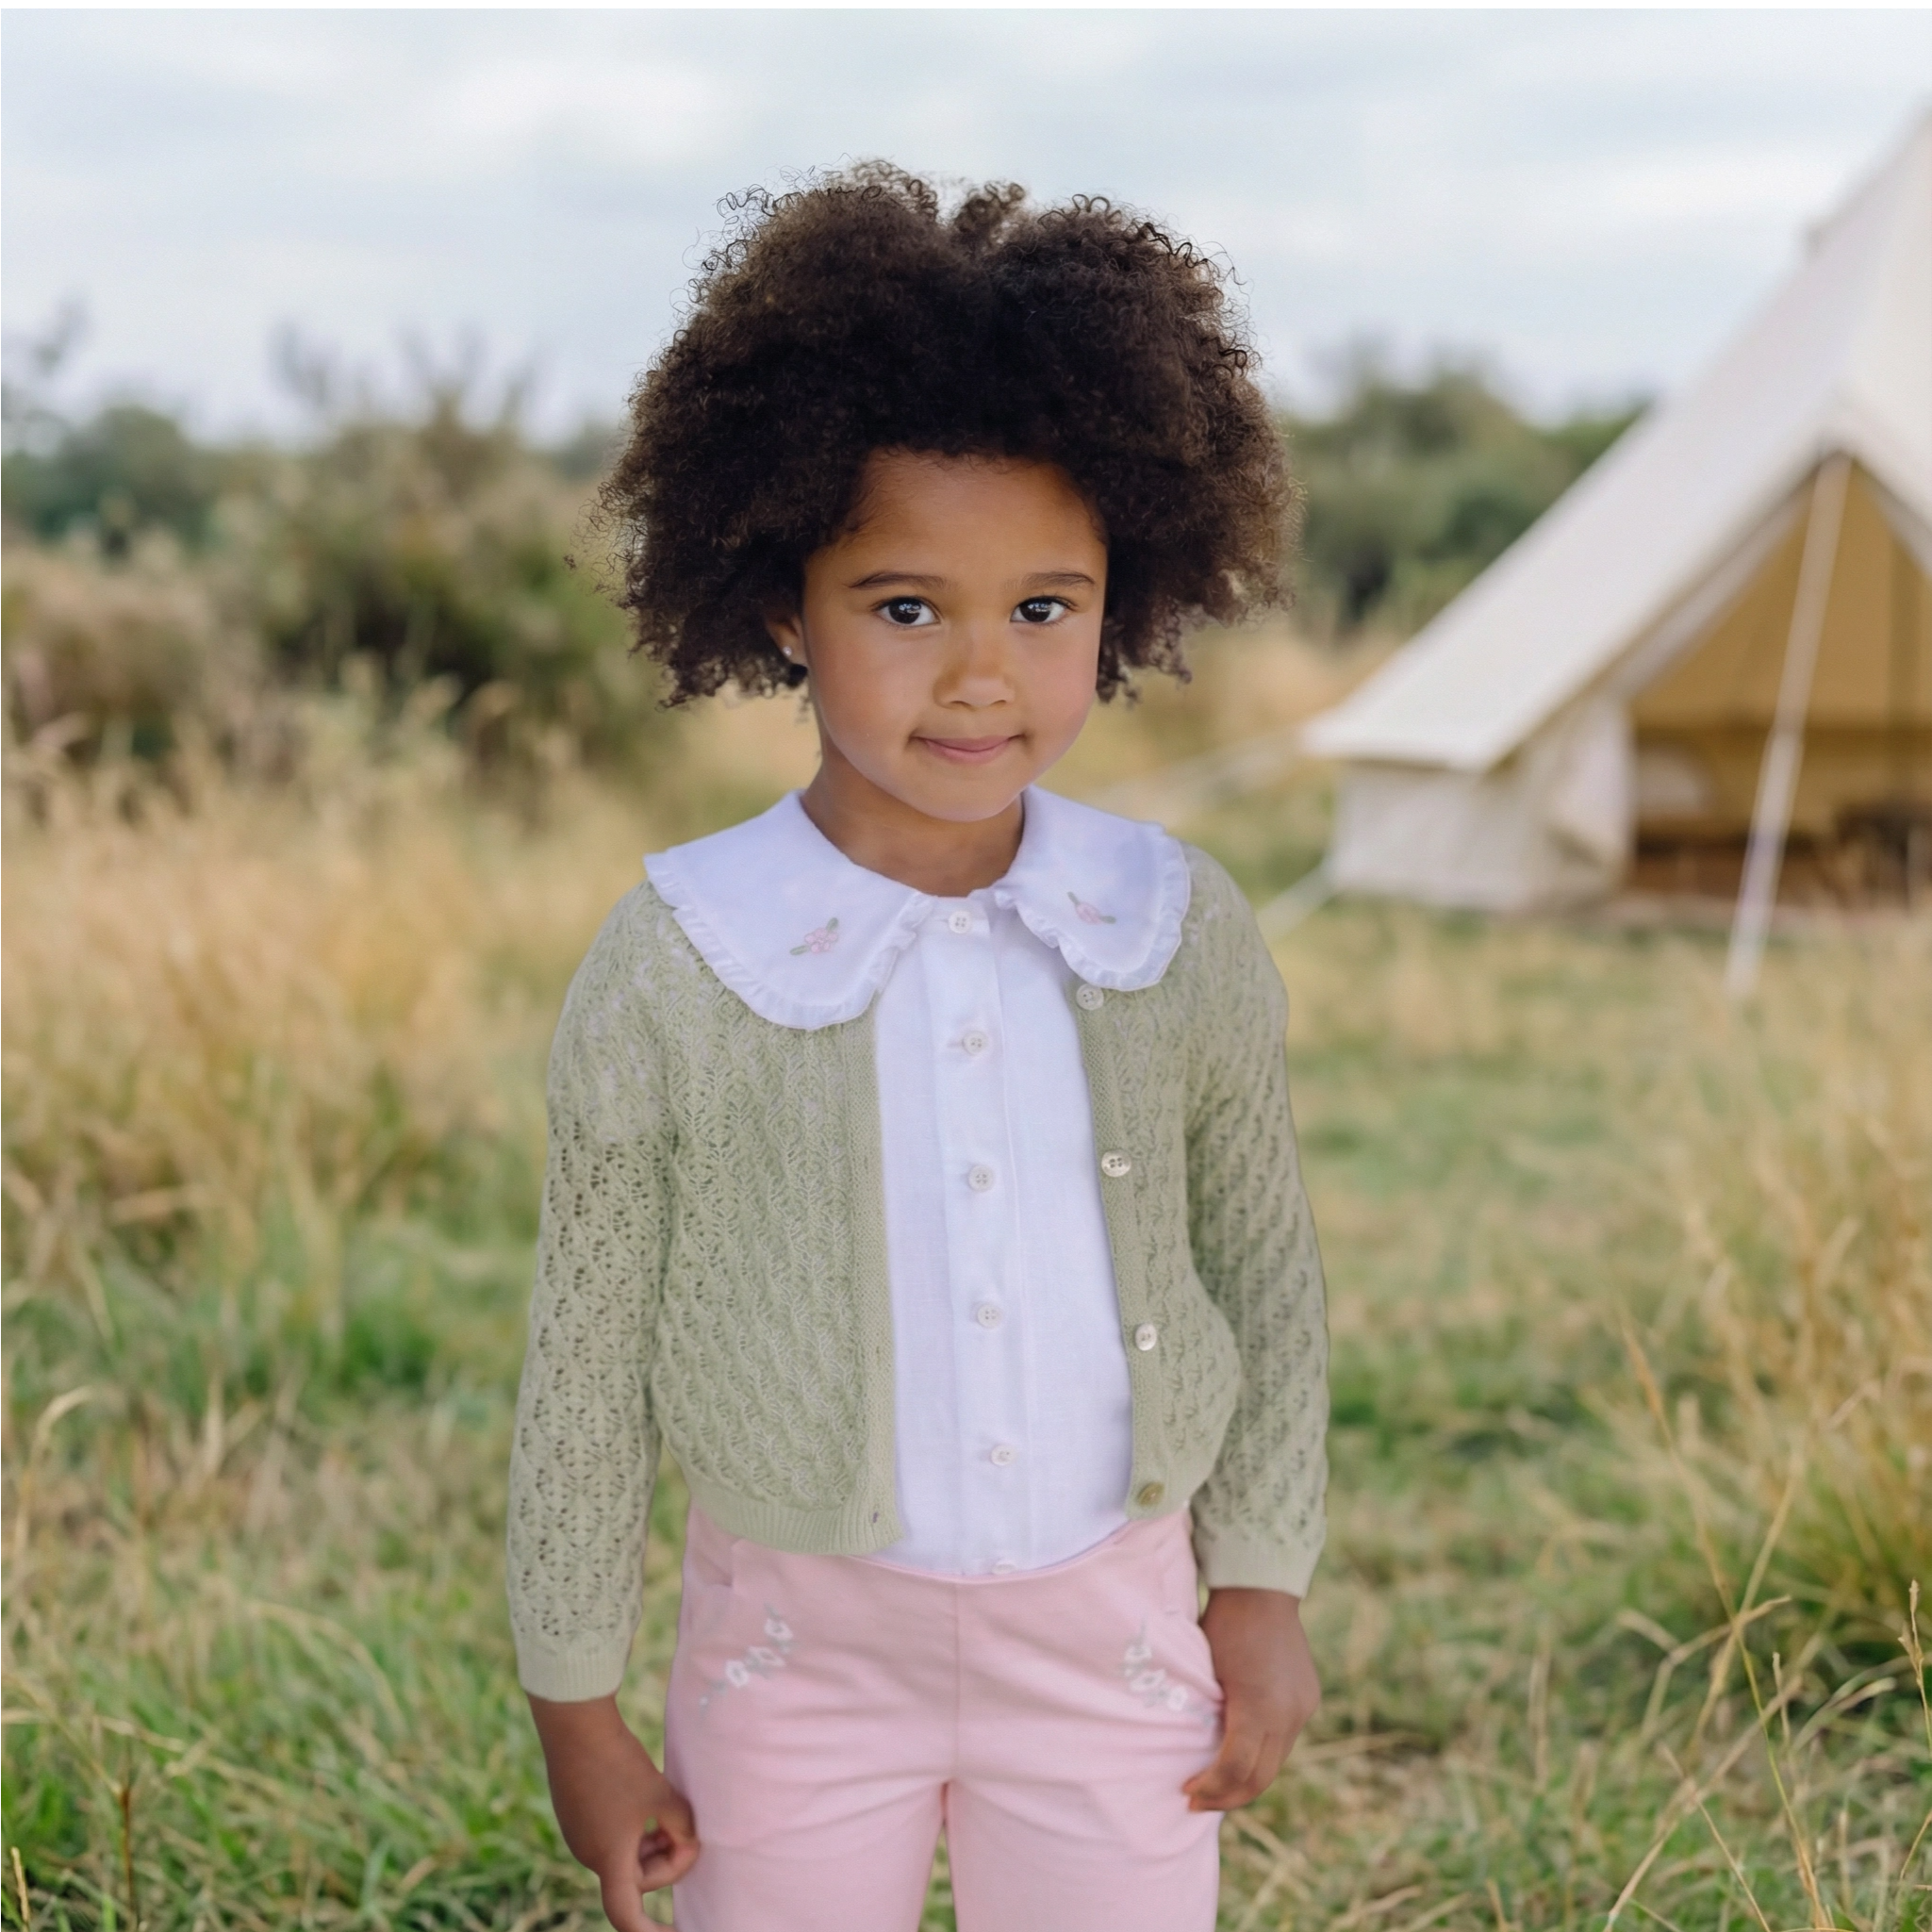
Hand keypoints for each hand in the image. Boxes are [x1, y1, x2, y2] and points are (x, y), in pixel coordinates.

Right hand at [528, 1693, 699, 1927]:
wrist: (575, 1726)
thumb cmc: (619, 1763)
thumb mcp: (661, 1795)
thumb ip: (680, 1825)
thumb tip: (687, 1840)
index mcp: (609, 1859)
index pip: (626, 1916)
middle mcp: (589, 1854)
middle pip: (637, 1879)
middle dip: (668, 1861)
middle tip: (690, 1833)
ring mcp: (580, 1835)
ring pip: (626, 1856)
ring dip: (653, 1845)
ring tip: (673, 1815)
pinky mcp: (577, 1815)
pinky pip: (613, 1837)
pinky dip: (637, 1830)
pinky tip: (650, 1802)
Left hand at [1183, 1587, 1319, 1810]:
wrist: (1260, 1587)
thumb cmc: (1221, 1624)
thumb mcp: (1204, 1672)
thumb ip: (1207, 1715)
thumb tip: (1194, 1753)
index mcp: (1258, 1707)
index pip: (1235, 1770)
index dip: (1210, 1789)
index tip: (1187, 1792)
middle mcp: (1287, 1714)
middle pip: (1260, 1777)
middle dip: (1228, 1796)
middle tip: (1198, 1802)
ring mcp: (1303, 1708)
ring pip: (1276, 1762)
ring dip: (1247, 1779)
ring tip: (1218, 1785)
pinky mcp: (1308, 1699)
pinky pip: (1285, 1739)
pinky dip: (1263, 1754)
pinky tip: (1241, 1754)